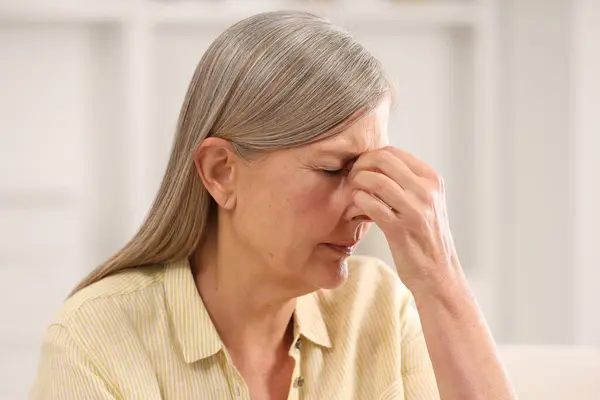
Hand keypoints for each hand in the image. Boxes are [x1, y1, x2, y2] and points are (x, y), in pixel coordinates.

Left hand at [349, 146, 463, 292]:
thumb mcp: (425, 202)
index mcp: (432, 179)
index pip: (393, 152)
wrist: (438, 272)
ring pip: (375, 180)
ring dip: (357, 184)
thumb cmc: (424, 235)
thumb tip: (374, 161)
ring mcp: (415, 209)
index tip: (359, 168)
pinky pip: (370, 204)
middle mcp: (426, 191)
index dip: (369, 156)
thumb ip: (407, 181)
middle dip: (360, 166)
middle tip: (352, 178)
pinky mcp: (400, 229)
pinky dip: (358, 202)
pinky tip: (356, 208)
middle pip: (383, 160)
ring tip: (353, 193)